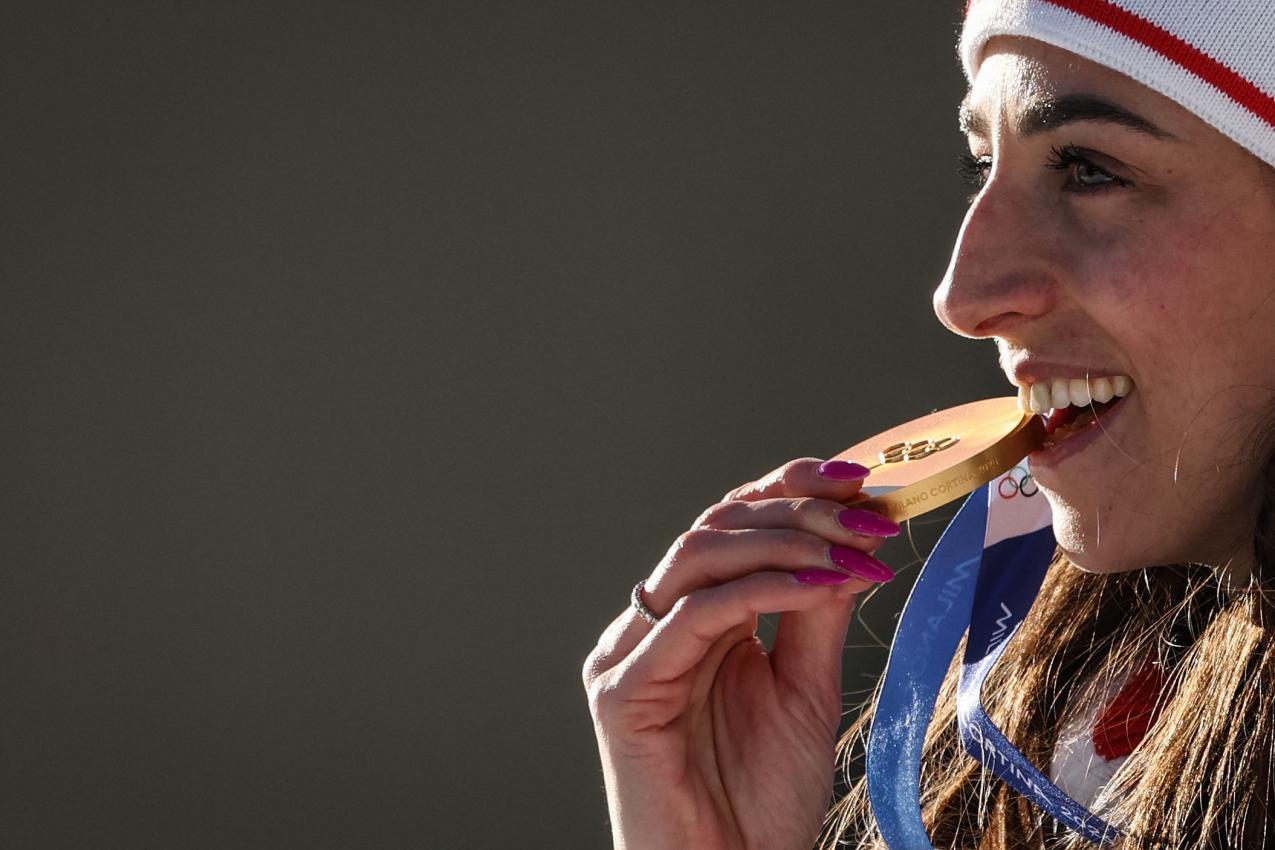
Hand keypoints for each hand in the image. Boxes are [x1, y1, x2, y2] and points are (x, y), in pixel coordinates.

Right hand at [582, 458, 898, 849]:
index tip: (858, 481)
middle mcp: (651, 627)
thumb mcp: (804, 688)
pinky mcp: (622, 692)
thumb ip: (813, 615)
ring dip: (784, 539)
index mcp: (688, 621)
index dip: (787, 490)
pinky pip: (694, 615)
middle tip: (867, 515)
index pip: (729, 527)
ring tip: (854, 548)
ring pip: (698, 555)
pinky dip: (764, 588)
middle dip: (796, 509)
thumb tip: (846, 540)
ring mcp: (629, 655)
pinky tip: (823, 584)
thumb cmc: (760, 801)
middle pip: (713, 528)